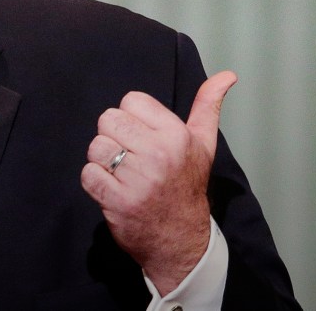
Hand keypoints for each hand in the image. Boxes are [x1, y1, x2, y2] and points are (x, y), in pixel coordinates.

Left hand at [80, 71, 236, 294]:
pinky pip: (88, 173)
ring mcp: (137, 179)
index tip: (143, 138)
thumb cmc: (187, 185)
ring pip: (96, 146)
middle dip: (115, 138)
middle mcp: (158, 154)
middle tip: (131, 158)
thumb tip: (227, 75)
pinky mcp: (117, 201)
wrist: (181, 240)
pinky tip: (113, 189)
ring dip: (103, 161)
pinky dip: (95, 181)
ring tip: (123, 174)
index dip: (131, 118)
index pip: (130, 100)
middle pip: (108, 120)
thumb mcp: (203, 144)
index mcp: (176, 135)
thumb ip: (207, 106)